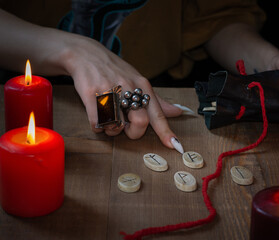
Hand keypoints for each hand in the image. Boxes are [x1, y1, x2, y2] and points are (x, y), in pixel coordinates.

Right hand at [62, 35, 181, 146]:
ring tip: (109, 119)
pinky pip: (97, 124)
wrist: (86, 54)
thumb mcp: (138, 81)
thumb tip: (178, 112)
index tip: (175, 146)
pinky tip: (98, 116)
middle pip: (140, 123)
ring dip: (112, 130)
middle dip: (133, 133)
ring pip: (117, 126)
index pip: (158, 113)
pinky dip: (98, 127)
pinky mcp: (91, 95)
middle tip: (126, 127)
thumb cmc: (115, 71)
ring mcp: (110, 91)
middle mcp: (129, 88)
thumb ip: (157, 101)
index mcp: (143, 86)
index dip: (166, 131)